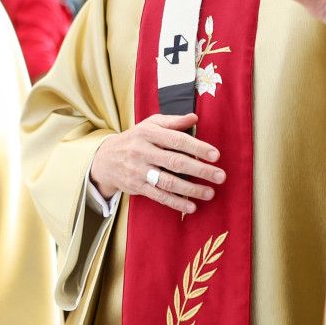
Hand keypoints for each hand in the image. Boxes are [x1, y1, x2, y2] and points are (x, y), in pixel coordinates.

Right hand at [90, 113, 223, 214]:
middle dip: (200, 170)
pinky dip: (176, 202)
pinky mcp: (137, 187)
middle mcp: (142, 151)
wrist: (106, 159)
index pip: (176, 140)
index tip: (215, 155)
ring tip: (210, 193)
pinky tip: (191, 206)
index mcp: (148, 133)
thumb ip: (173, 122)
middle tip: (220, 176)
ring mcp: (139, 171)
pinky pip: (158, 196)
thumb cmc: (135, 139)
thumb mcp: (150, 125)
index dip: (197, 148)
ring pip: (168, 182)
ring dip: (191, 189)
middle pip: (175, 162)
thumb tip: (195, 118)